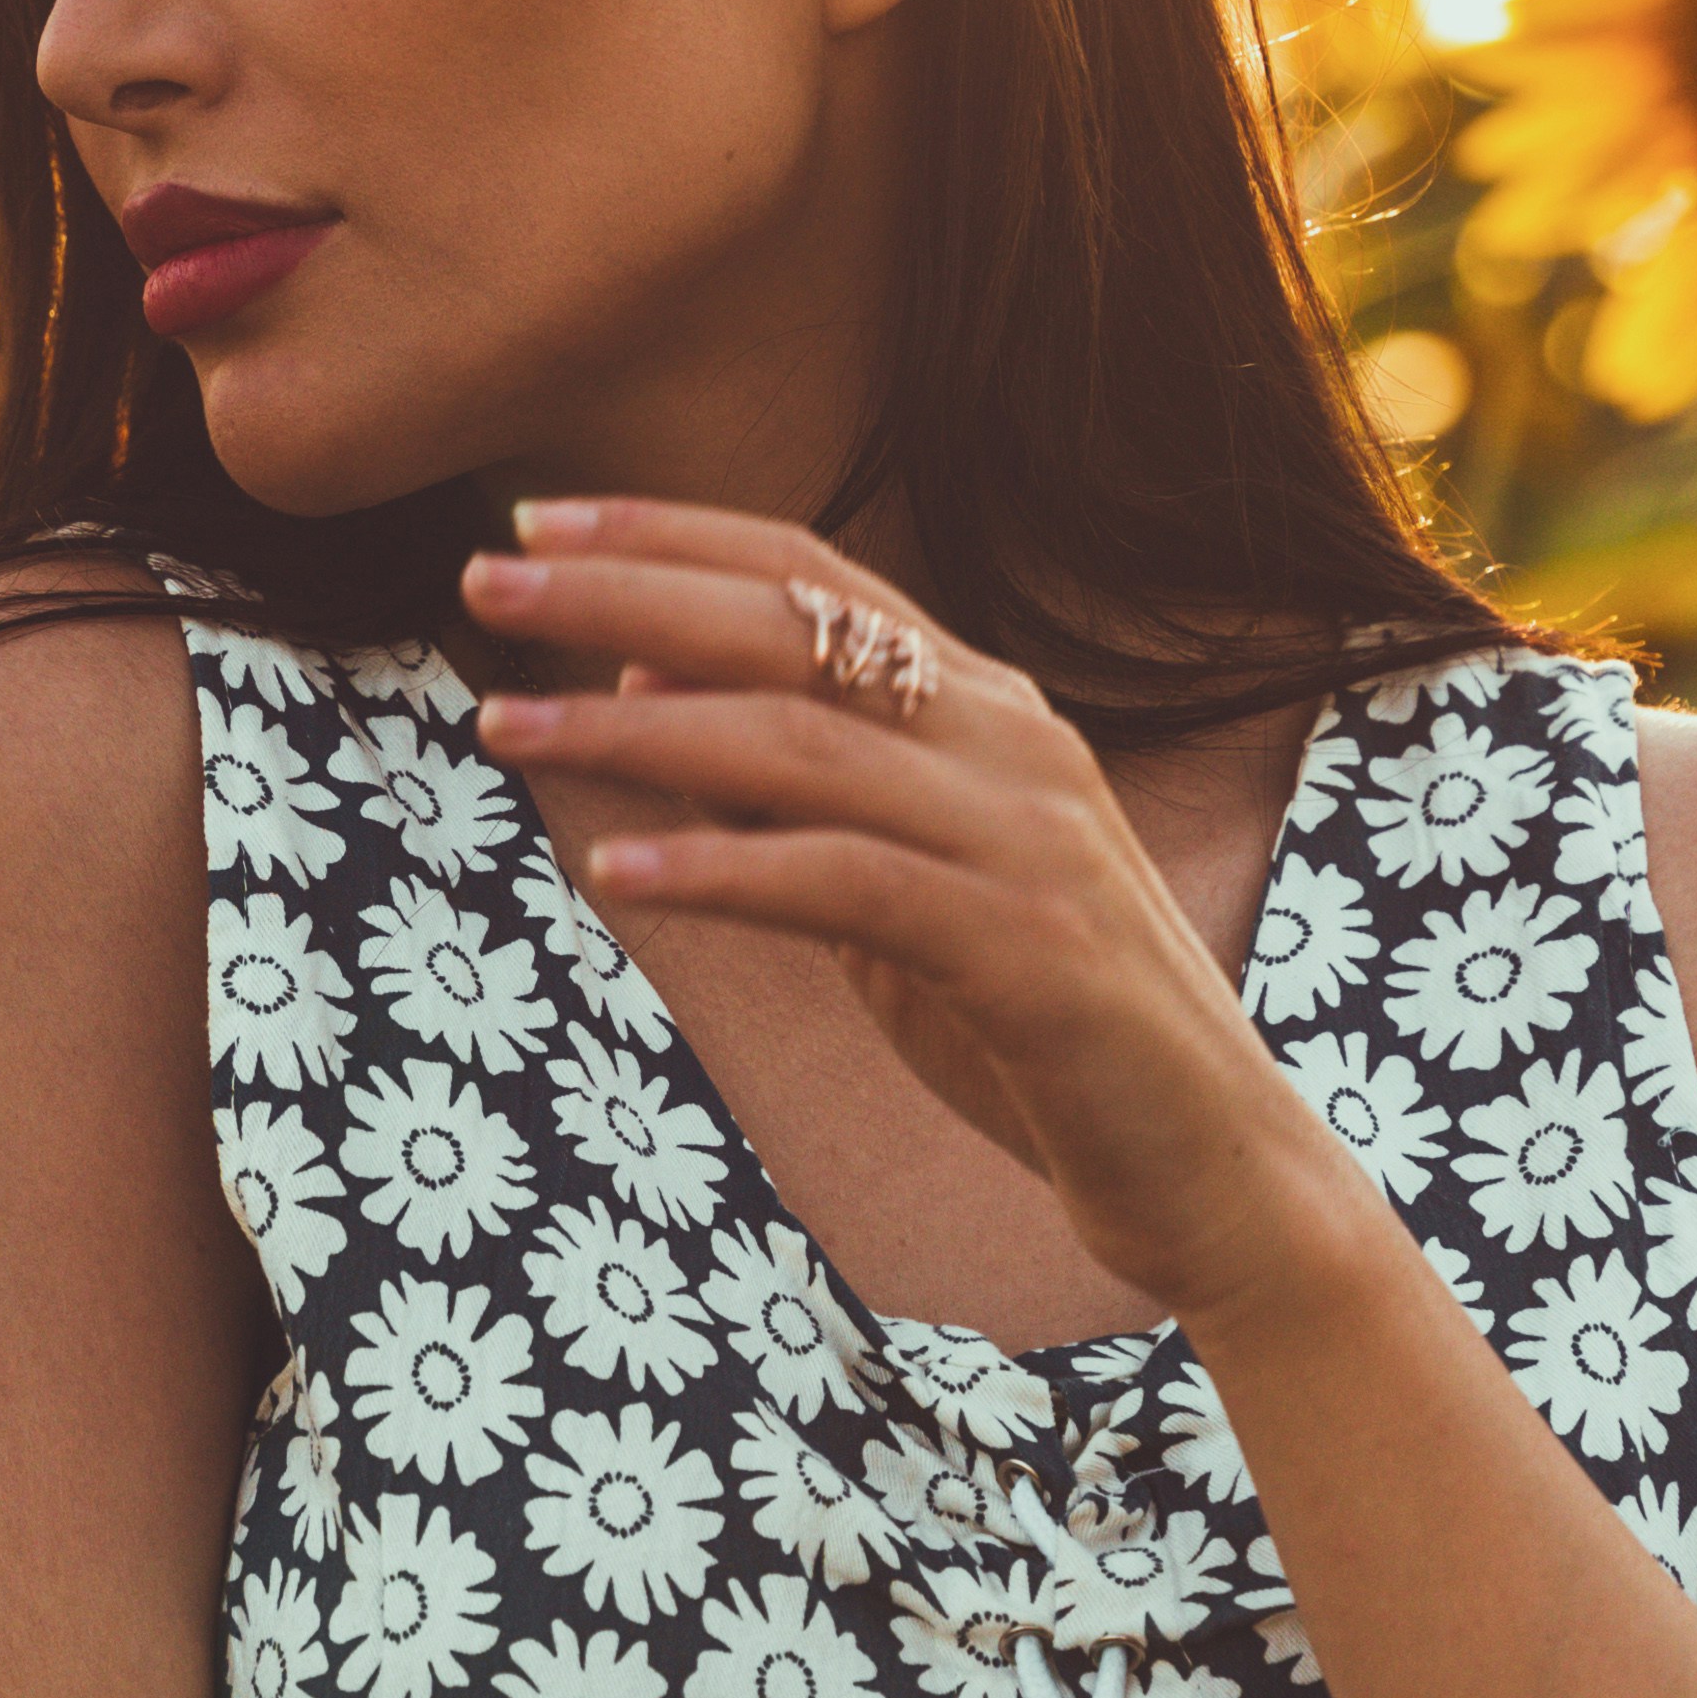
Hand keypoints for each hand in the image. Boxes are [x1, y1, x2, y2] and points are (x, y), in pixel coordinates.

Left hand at [461, 492, 1337, 1329]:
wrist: (1212, 1169)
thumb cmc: (1040, 1034)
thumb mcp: (894, 896)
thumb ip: (796, 797)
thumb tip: (647, 692)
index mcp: (985, 711)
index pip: (811, 575)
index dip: (669, 539)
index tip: (534, 529)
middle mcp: (1013, 742)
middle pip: (792, 628)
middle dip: (624, 596)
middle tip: (484, 582)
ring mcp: (1027, 838)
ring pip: (802, 743)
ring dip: (637, 727)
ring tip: (508, 728)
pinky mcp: (1027, 948)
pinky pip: (846, 882)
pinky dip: (722, 869)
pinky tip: (615, 873)